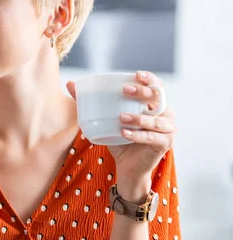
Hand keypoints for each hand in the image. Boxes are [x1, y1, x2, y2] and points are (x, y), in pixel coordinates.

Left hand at [67, 71, 177, 196]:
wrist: (125, 165)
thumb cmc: (118, 137)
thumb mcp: (103, 118)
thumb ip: (88, 101)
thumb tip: (70, 83)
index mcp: (153, 104)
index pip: (156, 86)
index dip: (149, 79)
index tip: (135, 75)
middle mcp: (165, 114)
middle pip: (159, 98)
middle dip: (143, 92)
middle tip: (124, 91)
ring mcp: (168, 129)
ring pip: (157, 120)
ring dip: (139, 117)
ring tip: (121, 118)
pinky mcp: (164, 144)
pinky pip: (152, 137)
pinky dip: (138, 134)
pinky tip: (124, 133)